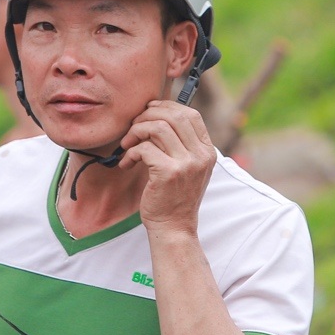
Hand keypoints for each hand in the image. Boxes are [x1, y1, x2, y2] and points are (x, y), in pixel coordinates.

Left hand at [118, 100, 215, 236]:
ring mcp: (187, 164)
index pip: (191, 114)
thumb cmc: (174, 196)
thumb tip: (156, 113)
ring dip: (136, 132)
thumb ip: (180, 143)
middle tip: (133, 127)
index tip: (149, 110)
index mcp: (207, 151)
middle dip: (148, 115)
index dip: (167, 107)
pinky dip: (131, 152)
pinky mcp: (168, 173)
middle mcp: (201, 155)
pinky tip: (127, 163)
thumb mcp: (187, 167)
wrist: (174, 227)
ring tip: (127, 144)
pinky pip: (144, 148)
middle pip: (174, 115)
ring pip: (158, 127)